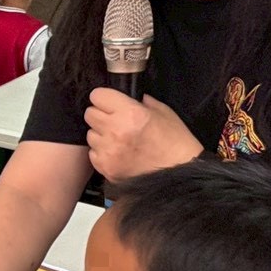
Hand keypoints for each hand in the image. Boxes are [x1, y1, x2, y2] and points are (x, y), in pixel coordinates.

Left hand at [83, 88, 201, 180]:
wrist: (180, 174)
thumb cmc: (175, 142)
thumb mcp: (164, 113)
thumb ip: (143, 101)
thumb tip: (130, 97)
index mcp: (130, 113)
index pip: (98, 96)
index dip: (104, 98)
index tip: (110, 102)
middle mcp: (115, 130)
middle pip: (90, 114)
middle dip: (100, 114)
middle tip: (114, 120)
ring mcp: (108, 151)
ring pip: (90, 134)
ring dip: (100, 134)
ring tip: (118, 139)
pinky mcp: (105, 168)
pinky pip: (93, 153)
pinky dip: (102, 152)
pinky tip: (117, 153)